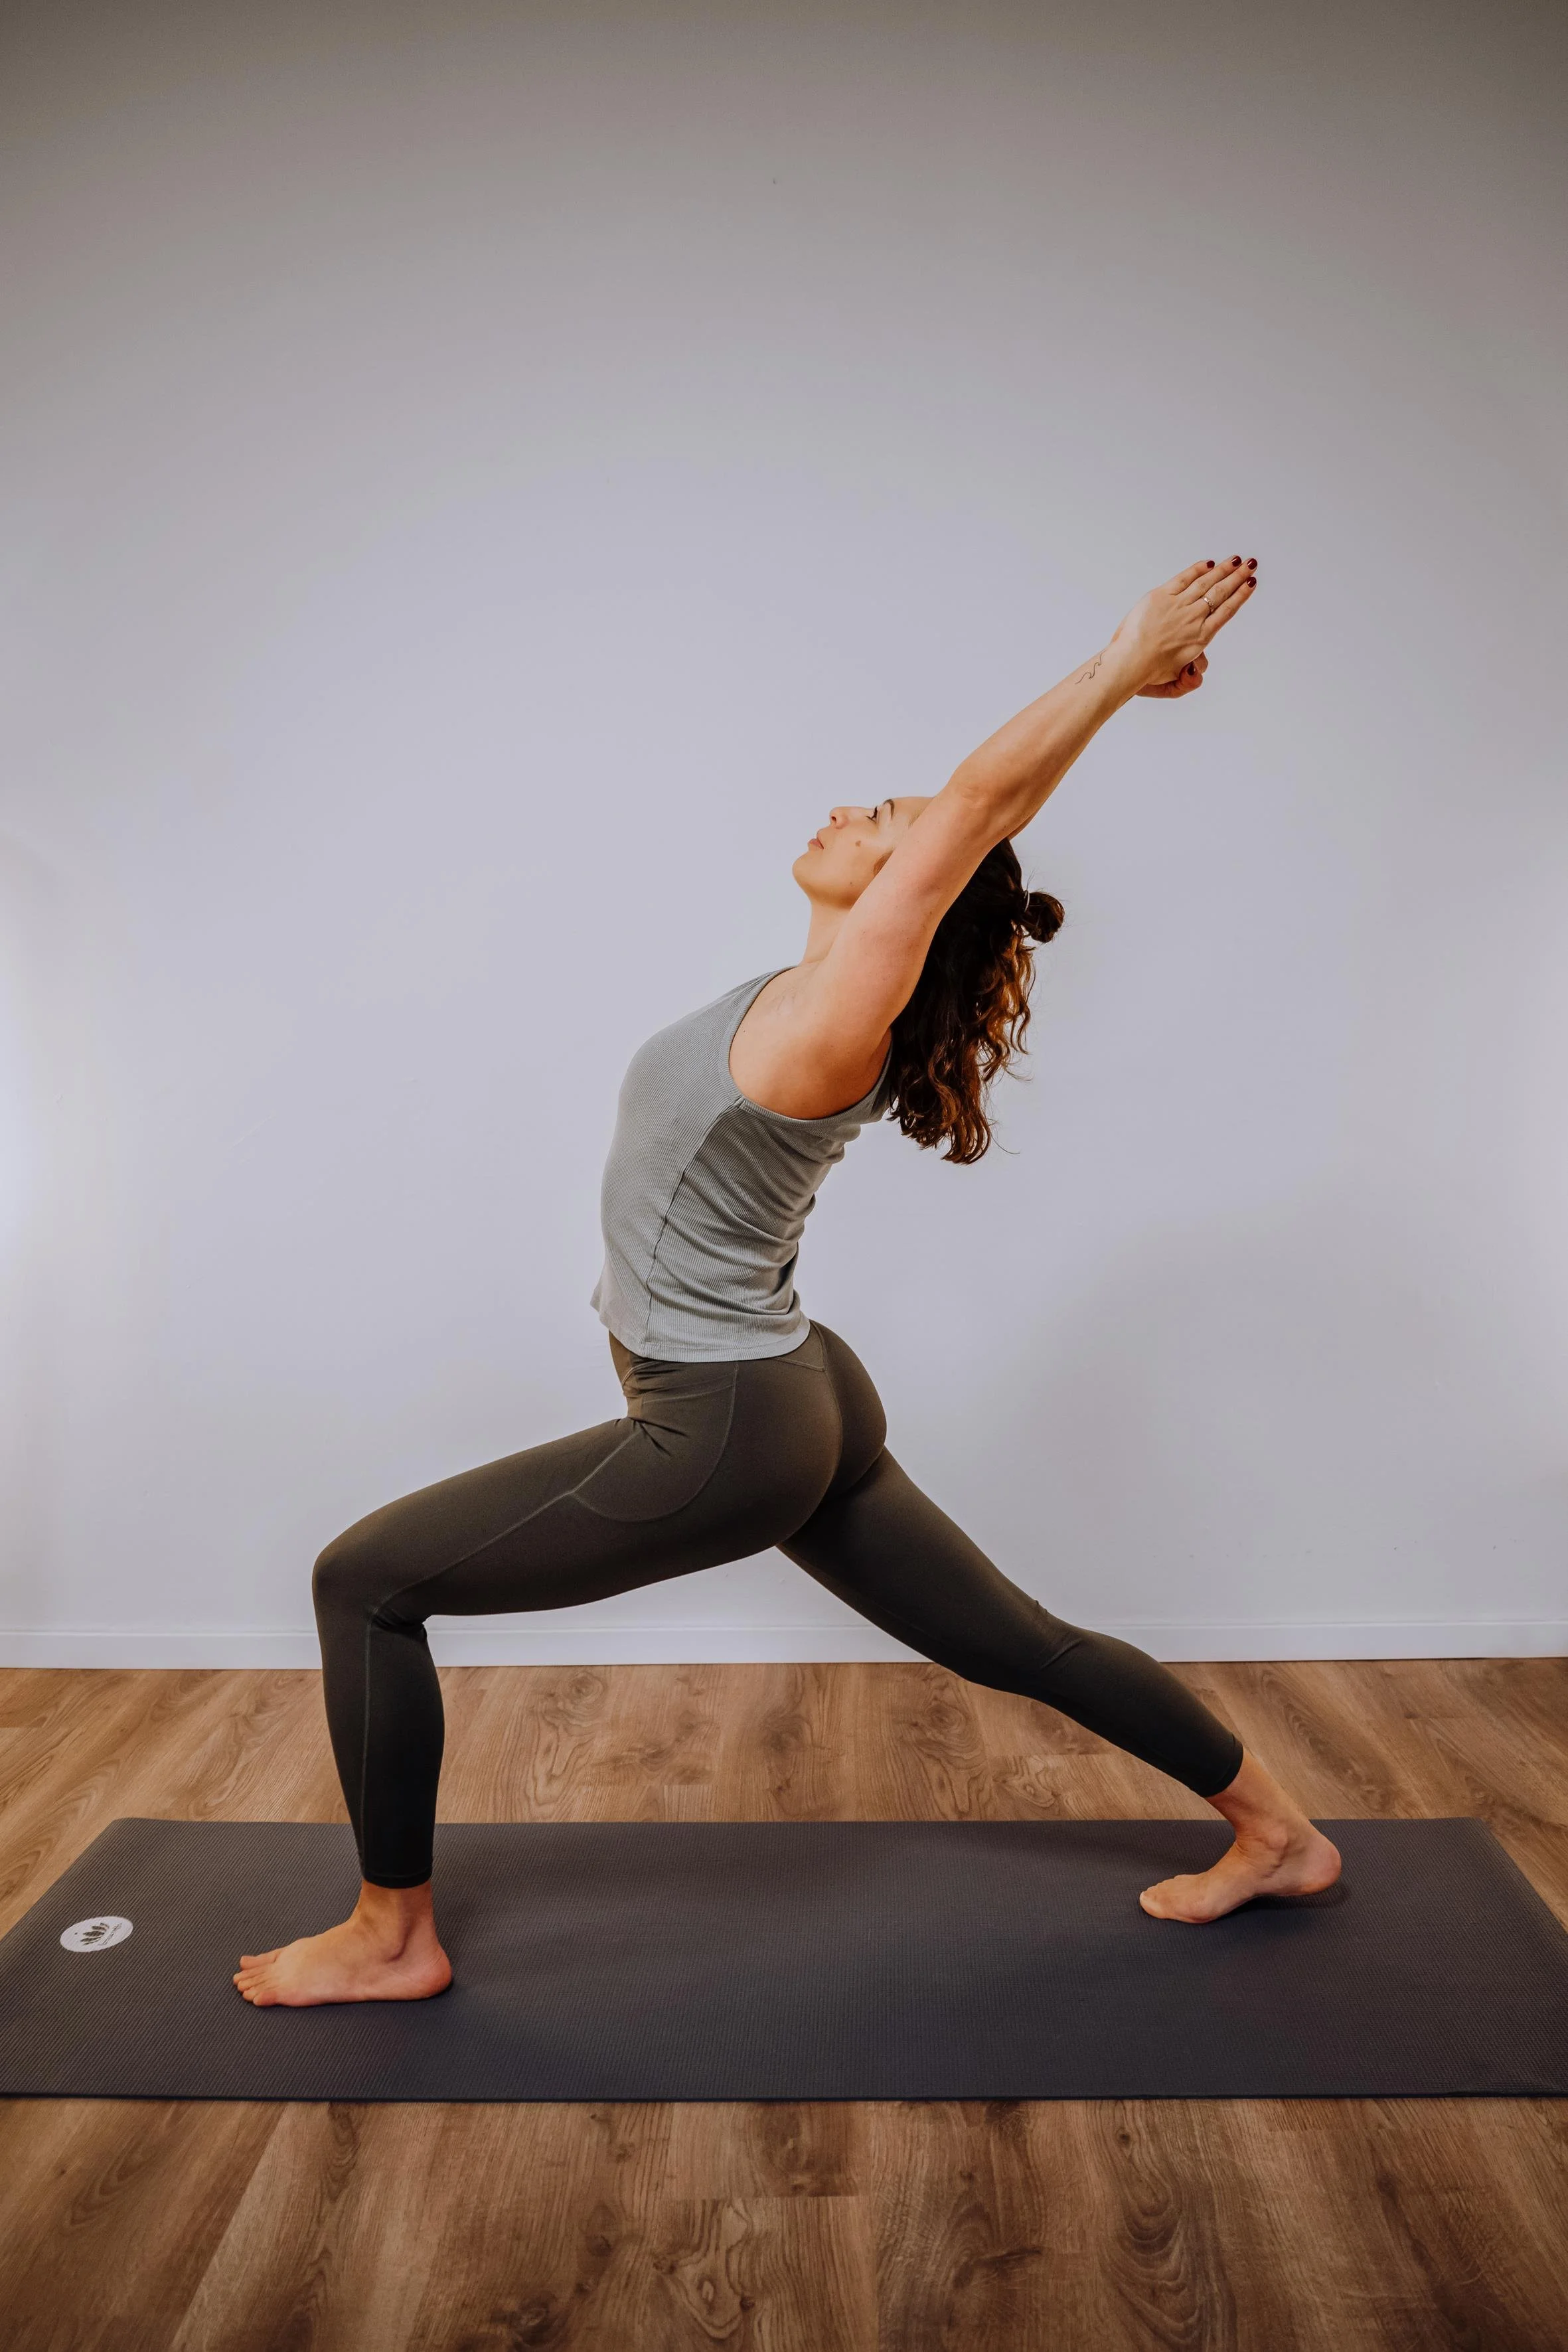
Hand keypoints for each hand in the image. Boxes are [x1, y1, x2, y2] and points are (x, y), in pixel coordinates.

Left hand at [1109, 556, 1257, 697]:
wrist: (1129, 662)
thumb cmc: (1148, 671)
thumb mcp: (1176, 679)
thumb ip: (1192, 677)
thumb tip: (1197, 669)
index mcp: (1201, 637)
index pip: (1227, 611)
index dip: (1241, 595)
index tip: (1250, 584)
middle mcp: (1194, 619)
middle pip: (1221, 593)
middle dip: (1238, 577)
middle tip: (1251, 565)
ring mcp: (1178, 605)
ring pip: (1206, 583)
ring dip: (1223, 570)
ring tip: (1236, 560)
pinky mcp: (1161, 597)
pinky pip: (1184, 578)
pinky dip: (1197, 570)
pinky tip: (1208, 564)